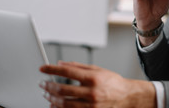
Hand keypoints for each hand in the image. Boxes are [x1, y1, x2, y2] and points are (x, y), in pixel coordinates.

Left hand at [39, 61, 155, 107]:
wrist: (126, 97)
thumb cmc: (112, 82)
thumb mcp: (97, 69)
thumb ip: (78, 66)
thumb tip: (61, 64)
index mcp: (93, 78)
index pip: (67, 72)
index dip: (52, 70)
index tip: (43, 69)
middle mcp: (91, 92)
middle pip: (62, 90)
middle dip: (48, 86)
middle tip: (42, 83)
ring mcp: (90, 105)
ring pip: (64, 104)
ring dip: (51, 99)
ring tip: (46, 94)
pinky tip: (54, 104)